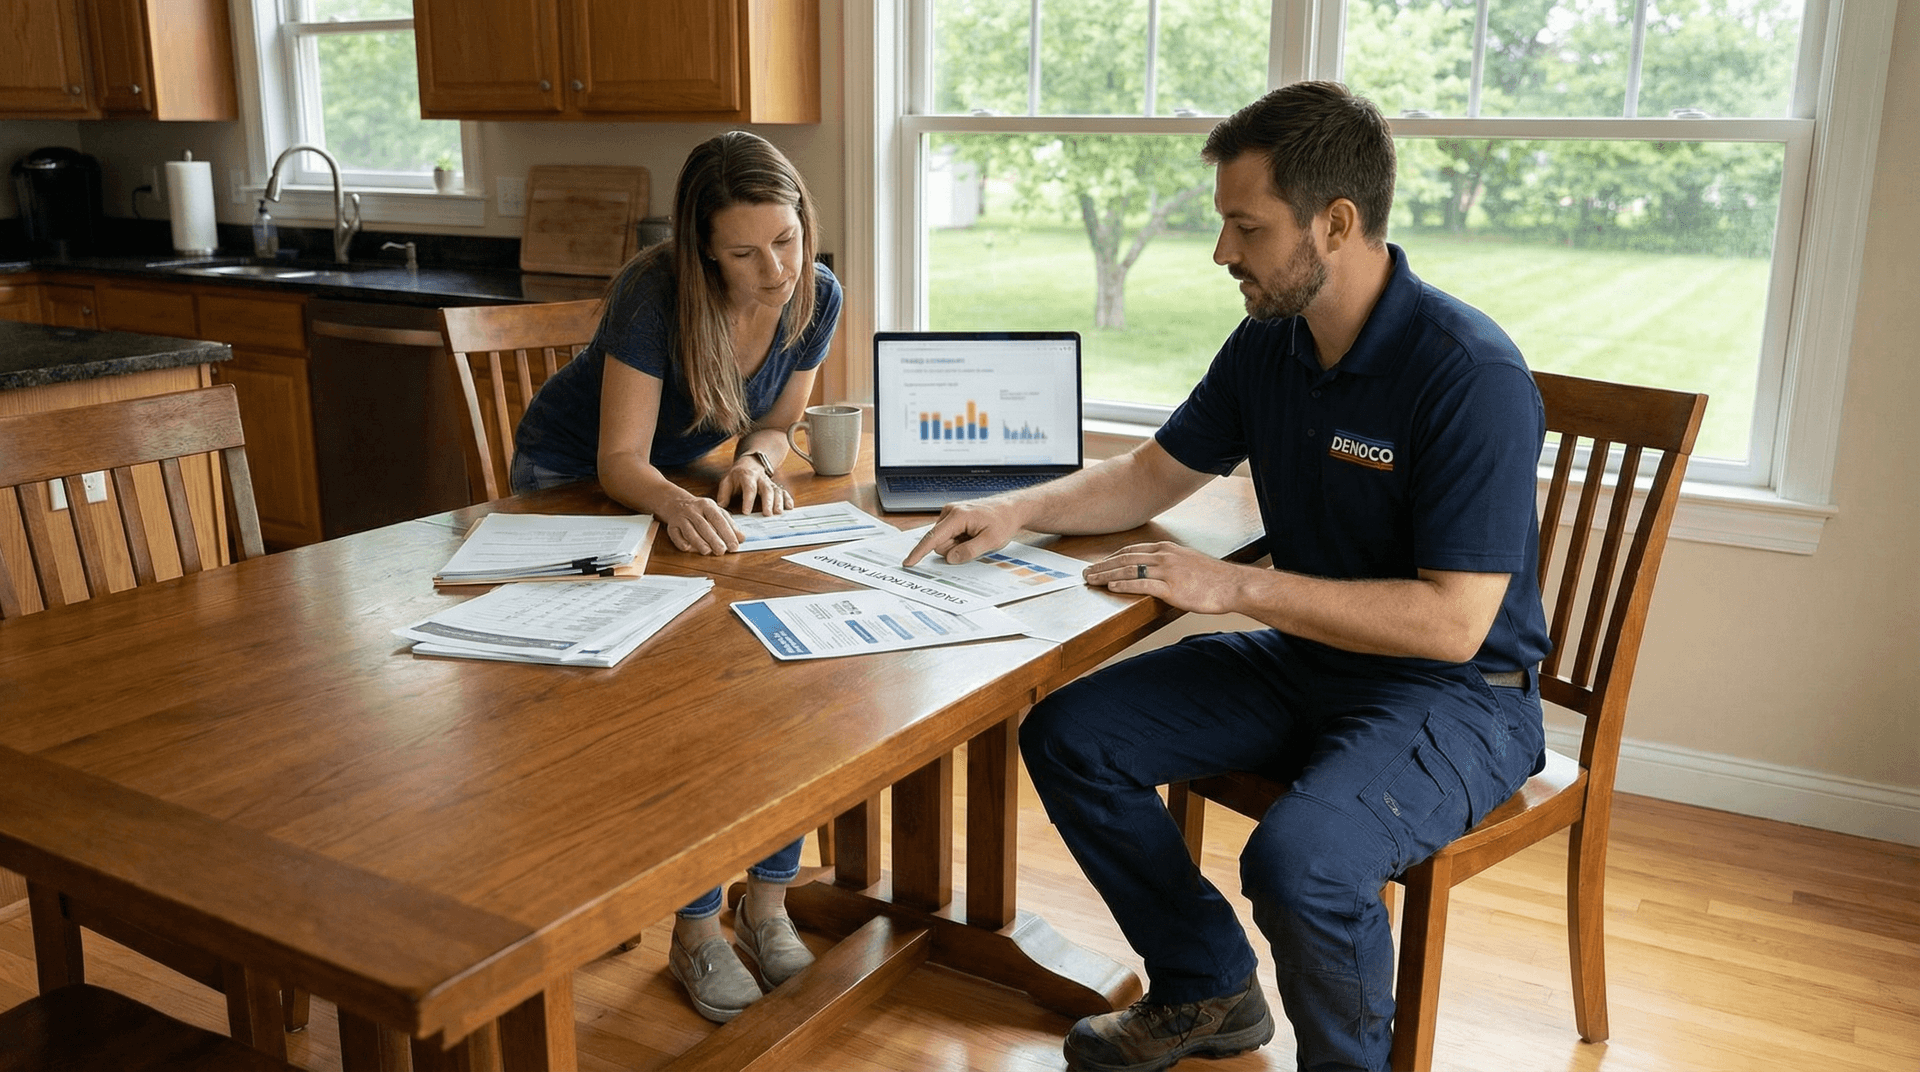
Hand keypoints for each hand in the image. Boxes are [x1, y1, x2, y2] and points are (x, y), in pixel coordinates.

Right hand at [656, 494, 743, 554]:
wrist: (676, 502)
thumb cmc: (701, 510)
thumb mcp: (717, 513)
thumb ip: (730, 525)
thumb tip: (742, 538)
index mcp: (707, 505)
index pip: (718, 519)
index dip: (727, 533)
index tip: (734, 546)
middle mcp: (693, 510)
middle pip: (703, 525)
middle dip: (713, 539)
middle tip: (722, 551)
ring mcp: (681, 517)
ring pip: (689, 530)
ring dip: (698, 542)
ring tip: (707, 551)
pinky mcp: (671, 525)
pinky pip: (675, 535)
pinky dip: (681, 542)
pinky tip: (688, 548)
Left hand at [717, 459, 792, 516]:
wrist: (750, 463)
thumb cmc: (737, 476)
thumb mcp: (727, 481)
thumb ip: (723, 493)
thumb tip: (721, 507)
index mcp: (747, 476)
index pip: (749, 488)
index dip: (748, 500)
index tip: (746, 512)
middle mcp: (761, 478)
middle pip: (766, 489)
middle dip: (768, 502)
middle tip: (767, 514)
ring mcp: (770, 482)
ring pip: (777, 491)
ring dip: (779, 502)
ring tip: (778, 513)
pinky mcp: (776, 486)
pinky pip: (783, 492)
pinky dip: (788, 499)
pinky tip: (789, 508)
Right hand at [903, 497, 1023, 566]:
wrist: (1011, 509)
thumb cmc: (1003, 521)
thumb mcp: (991, 541)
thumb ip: (969, 551)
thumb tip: (950, 558)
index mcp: (958, 516)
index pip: (933, 538)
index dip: (920, 552)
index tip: (908, 562)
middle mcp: (950, 511)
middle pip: (939, 543)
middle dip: (953, 550)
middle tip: (975, 543)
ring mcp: (950, 513)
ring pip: (943, 541)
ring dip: (958, 544)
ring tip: (976, 536)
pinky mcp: (952, 517)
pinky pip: (948, 536)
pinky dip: (959, 540)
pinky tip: (972, 534)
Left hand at [1083, 542, 1245, 614]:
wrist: (1232, 585)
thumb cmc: (1212, 577)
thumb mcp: (1188, 561)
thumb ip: (1169, 563)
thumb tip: (1154, 569)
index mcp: (1167, 549)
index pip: (1131, 551)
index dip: (1111, 558)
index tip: (1099, 564)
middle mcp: (1164, 556)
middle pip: (1125, 559)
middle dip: (1103, 566)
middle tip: (1086, 573)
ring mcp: (1167, 571)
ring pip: (1129, 571)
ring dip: (1107, 575)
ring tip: (1092, 580)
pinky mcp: (1171, 588)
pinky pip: (1142, 585)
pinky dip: (1124, 585)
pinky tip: (1111, 587)